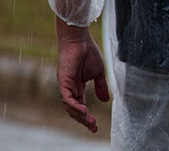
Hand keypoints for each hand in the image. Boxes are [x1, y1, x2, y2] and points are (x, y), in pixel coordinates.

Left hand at [55, 17, 109, 132]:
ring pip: (70, 107)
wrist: (80, 40)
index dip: (87, 116)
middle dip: (84, 120)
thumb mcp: (98, 73)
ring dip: (80, 115)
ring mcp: (65, 86)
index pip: (81, 105)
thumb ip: (101, 87)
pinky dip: (74, 106)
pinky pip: (67, 98)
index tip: (96, 126)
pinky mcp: (63, 82)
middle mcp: (69, 89)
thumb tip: (105, 101)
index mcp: (77, 87)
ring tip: (90, 121)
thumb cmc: (88, 52)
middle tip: (93, 127)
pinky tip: (84, 110)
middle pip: (74, 110)